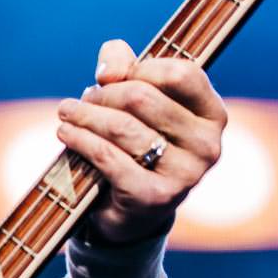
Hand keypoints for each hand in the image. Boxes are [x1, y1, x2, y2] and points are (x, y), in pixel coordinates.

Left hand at [56, 38, 227, 244]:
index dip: (139, 68)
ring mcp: (185, 174)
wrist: (132, 209)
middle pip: (142, 98)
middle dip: (103, 95)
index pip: (181, 74)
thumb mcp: (137, 103)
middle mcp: (208, 145)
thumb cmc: (137, 143)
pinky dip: (80, 140)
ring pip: (122, 127)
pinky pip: (107, 157)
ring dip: (86, 115)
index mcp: (212, 115)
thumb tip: (109, 70)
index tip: (110, 77)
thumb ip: (125, 69)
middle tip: (82, 100)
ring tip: (67, 113)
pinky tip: (65, 133)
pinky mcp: (154, 197)